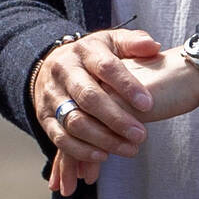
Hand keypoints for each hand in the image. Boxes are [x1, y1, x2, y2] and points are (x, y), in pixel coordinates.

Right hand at [46, 45, 198, 196]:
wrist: (53, 64)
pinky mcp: (44, 117)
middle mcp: (64, 71)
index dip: (127, 86)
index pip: (106, 67)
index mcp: (85, 50)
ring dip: (103, 139)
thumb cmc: (94, 56)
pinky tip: (103, 156)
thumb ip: (134, 43)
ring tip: (129, 149)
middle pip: (89, 97)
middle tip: (141, 135)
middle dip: (116, 119)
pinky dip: (81, 150)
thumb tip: (154, 46)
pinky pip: (60, 137)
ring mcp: (52, 95)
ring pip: (74, 121)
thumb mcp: (113, 42)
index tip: (148, 104)